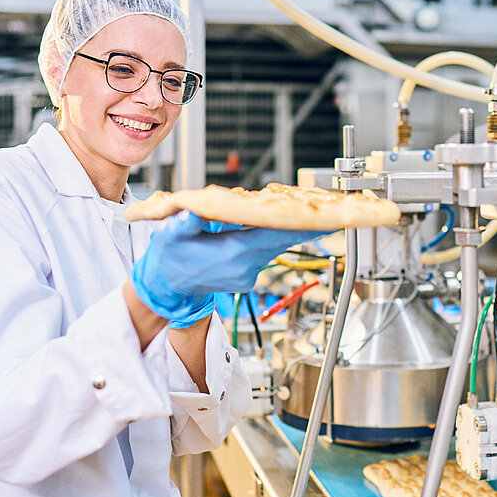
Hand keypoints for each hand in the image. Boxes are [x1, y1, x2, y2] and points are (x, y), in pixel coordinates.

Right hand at [131, 212, 329, 326]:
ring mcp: (249, 273)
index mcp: (233, 253)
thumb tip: (192, 211)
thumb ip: (184, 224)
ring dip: (288, 230)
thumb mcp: (169, 236)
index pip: (277, 236)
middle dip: (305, 225)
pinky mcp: (248, 276)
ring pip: (275, 246)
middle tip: (327, 209)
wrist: (168, 287)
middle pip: (284, 241)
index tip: (328, 218)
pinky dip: (271, 238)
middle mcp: (247, 266)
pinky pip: (265, 252)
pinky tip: (274, 225)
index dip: (304, 226)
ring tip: (304, 211)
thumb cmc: (169, 258)